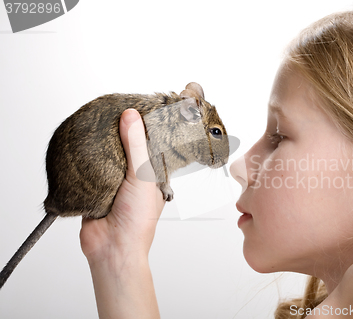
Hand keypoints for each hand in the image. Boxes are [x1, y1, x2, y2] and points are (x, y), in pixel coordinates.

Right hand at [80, 108, 164, 262]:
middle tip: (114, 109)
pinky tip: (81, 144)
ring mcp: (115, 183)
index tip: (139, 105)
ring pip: (108, 156)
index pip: (152, 143)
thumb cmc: (138, 221)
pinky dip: (86, 160)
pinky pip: (90, 169)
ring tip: (97, 121)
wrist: (112, 249)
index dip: (147, 125)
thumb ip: (137, 146)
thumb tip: (131, 116)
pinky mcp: (95, 188)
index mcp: (154, 175)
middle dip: (122, 132)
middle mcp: (135, 177)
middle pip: (128, 147)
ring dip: (102, 145)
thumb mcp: (143, 177)